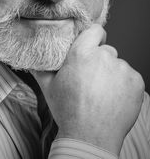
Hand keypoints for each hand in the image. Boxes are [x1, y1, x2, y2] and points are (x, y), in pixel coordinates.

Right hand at [31, 24, 144, 155]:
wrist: (90, 137)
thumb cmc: (68, 111)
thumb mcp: (49, 88)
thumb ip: (41, 69)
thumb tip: (32, 60)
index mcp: (81, 53)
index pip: (95, 30)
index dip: (94, 37)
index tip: (92, 46)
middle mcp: (103, 56)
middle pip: (106, 51)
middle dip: (100, 61)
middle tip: (92, 79)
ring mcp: (122, 69)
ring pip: (118, 65)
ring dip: (112, 74)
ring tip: (103, 92)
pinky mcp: (136, 81)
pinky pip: (130, 77)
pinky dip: (124, 85)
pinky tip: (114, 98)